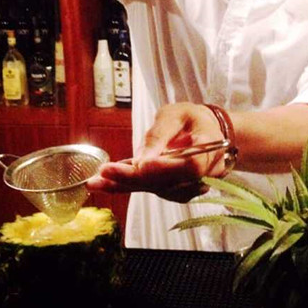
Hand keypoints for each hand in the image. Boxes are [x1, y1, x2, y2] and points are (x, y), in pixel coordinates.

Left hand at [87, 103, 226, 202]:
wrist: (204, 131)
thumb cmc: (190, 118)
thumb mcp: (174, 115)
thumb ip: (160, 135)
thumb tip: (142, 160)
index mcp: (211, 146)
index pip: (191, 164)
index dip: (166, 168)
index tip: (140, 165)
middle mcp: (205, 173)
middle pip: (168, 181)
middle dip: (133, 178)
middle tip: (104, 172)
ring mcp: (191, 186)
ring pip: (156, 189)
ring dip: (125, 185)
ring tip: (97, 180)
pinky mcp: (176, 192)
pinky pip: (151, 189)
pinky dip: (128, 186)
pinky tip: (105, 182)